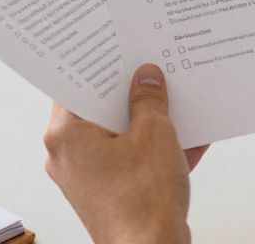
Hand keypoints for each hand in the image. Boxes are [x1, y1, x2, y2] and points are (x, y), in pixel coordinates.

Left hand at [44, 64, 208, 243]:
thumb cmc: (143, 203)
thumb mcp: (154, 134)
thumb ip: (149, 99)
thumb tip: (146, 79)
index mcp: (65, 135)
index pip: (76, 85)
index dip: (101, 67)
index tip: (120, 52)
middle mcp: (67, 157)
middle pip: (98, 111)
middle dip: (130, 94)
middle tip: (151, 72)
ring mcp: (87, 178)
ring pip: (118, 137)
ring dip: (147, 123)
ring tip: (175, 104)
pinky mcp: (108, 195)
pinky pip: (130, 161)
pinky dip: (154, 151)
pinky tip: (188, 139)